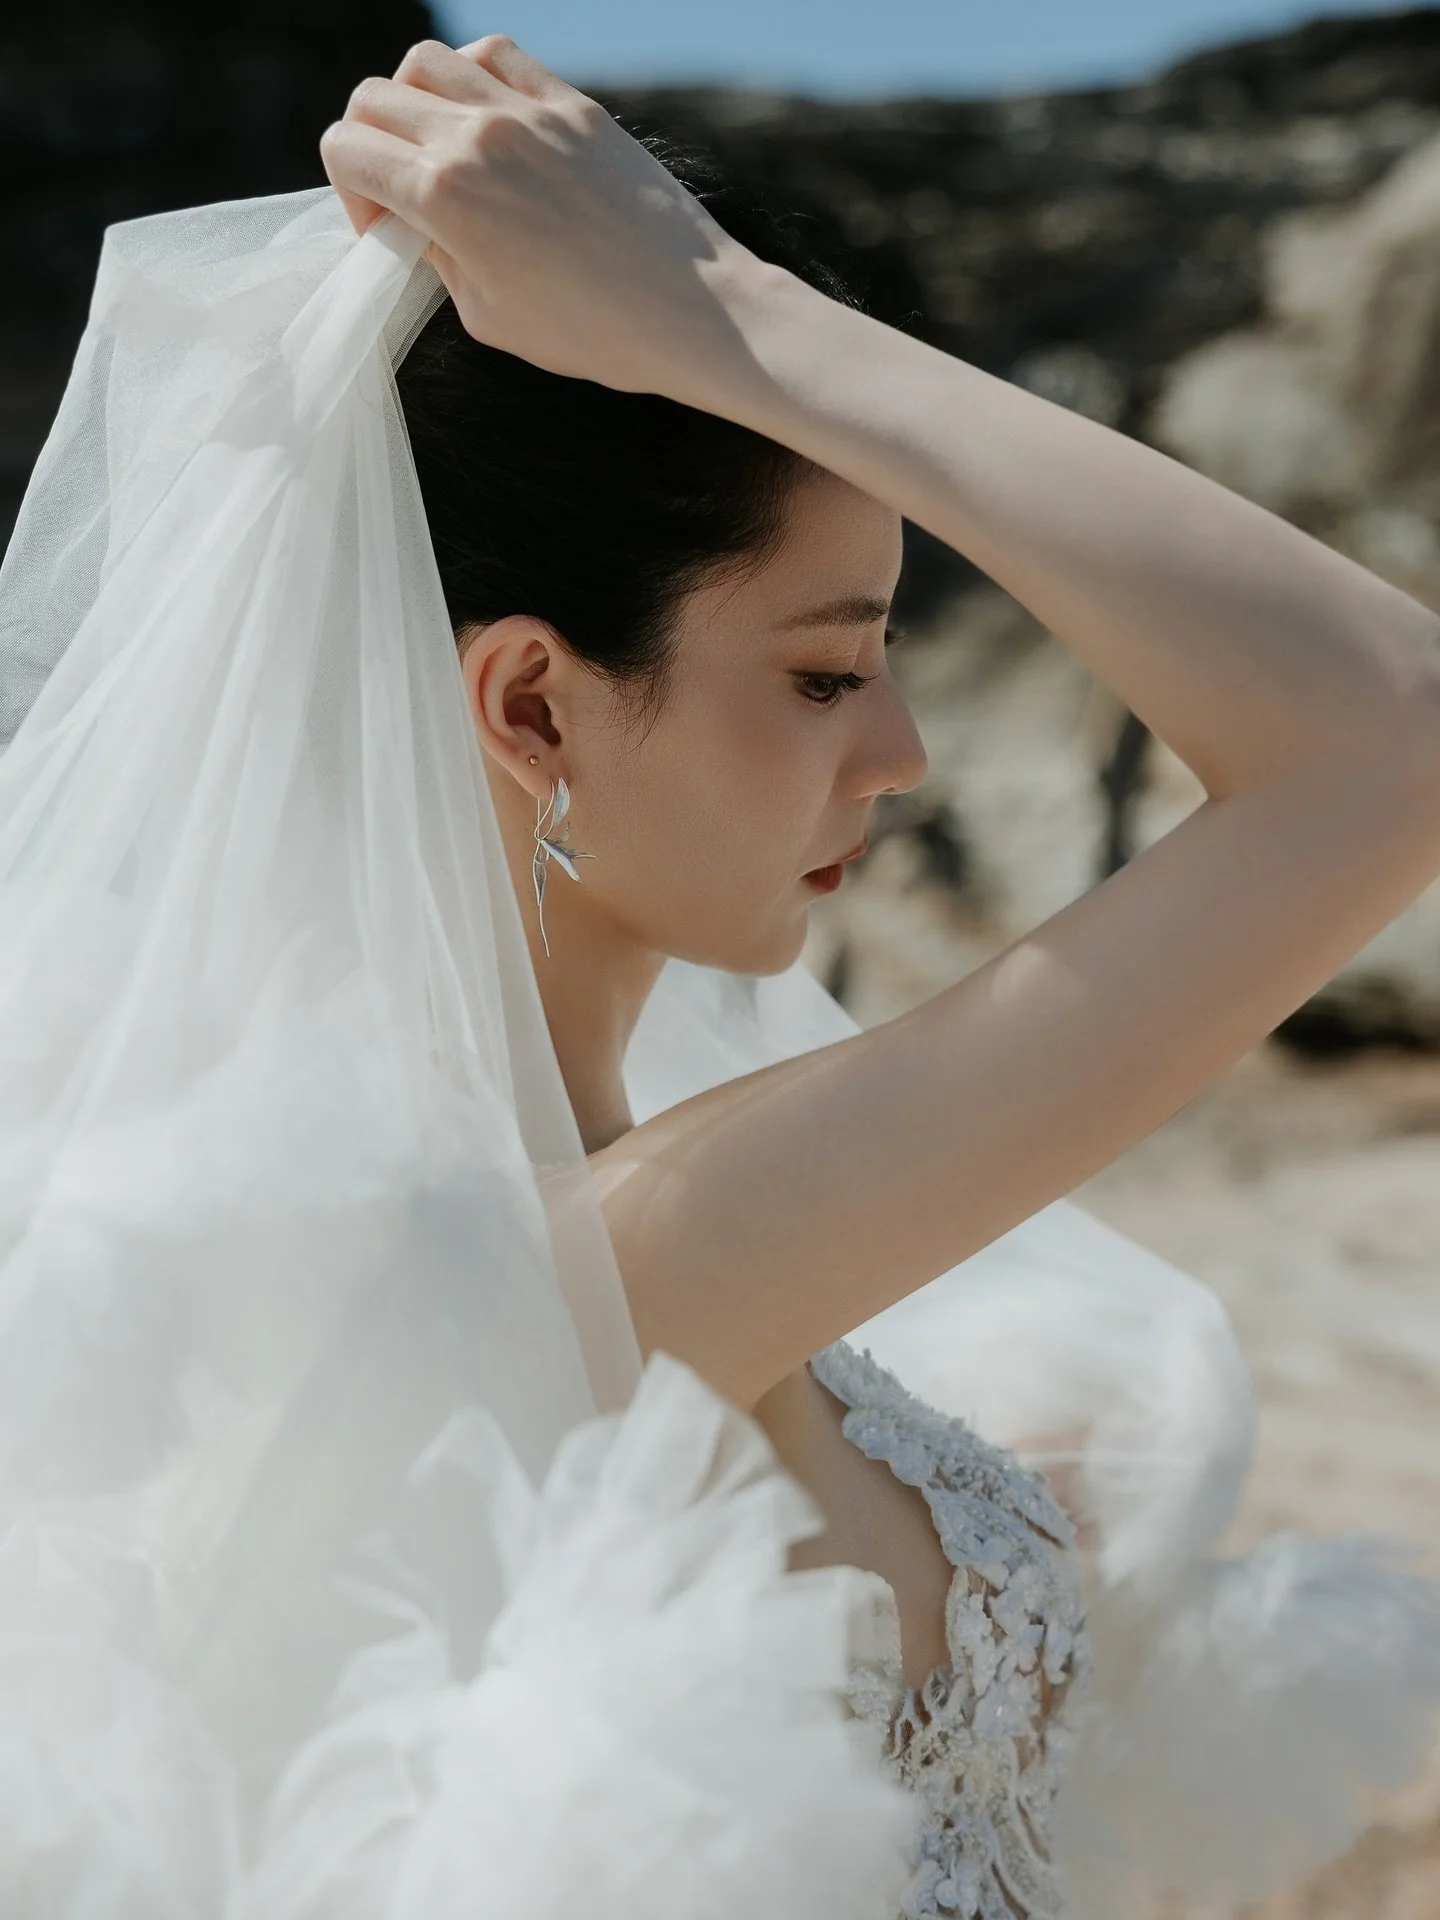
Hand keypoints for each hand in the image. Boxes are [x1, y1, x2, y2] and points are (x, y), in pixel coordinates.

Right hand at [320, 35, 770, 406]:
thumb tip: (421, 225)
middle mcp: (478, 136)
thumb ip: (439, 258)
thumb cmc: (594, 333)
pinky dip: (473, 78)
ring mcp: (528, 111)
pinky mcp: (574, 105)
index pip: (345, 149)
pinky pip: (497, 55)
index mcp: (445, 194)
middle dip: (371, 147)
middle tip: (404, 196)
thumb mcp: (489, 317)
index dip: (351, 194)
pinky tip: (490, 124)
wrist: (693, 311)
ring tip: (444, 154)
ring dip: (415, 104)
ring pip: (427, 63)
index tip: (386, 229)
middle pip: (374, 98)